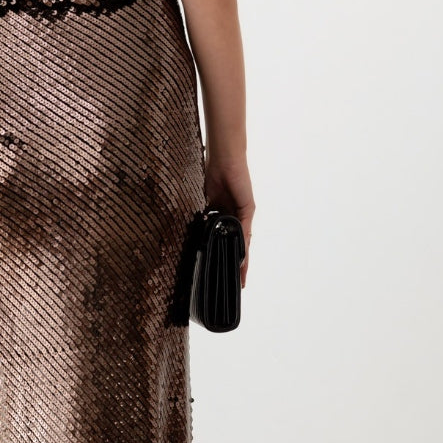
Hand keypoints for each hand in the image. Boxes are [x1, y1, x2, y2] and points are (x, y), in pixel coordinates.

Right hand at [203, 155, 254, 289]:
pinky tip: (241, 258)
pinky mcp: (248, 208)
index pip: (227, 241)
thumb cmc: (214, 173)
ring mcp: (244, 214)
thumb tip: (195, 231)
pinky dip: (243, 245)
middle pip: (238, 245)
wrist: (224, 159)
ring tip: (240, 277)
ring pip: (243, 242)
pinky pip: (244, 231)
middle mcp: (238, 217)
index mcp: (227, 216)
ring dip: (242, 260)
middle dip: (236, 265)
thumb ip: (205, 216)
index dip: (226, 256)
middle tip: (236, 284)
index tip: (224, 274)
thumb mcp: (206, 201)